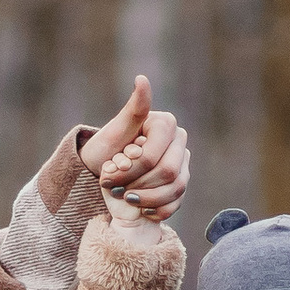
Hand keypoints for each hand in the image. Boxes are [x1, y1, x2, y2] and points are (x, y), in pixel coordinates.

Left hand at [83, 75, 188, 218]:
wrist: (106, 170)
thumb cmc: (107, 147)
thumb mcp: (116, 130)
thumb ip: (133, 109)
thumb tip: (142, 79)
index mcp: (166, 124)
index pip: (152, 156)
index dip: (129, 170)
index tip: (107, 178)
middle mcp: (179, 142)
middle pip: (168, 173)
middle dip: (138, 185)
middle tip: (115, 189)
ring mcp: (183, 164)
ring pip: (176, 189)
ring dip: (146, 199)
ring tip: (125, 200)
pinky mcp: (181, 184)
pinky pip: (177, 202)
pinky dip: (157, 210)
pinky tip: (140, 209)